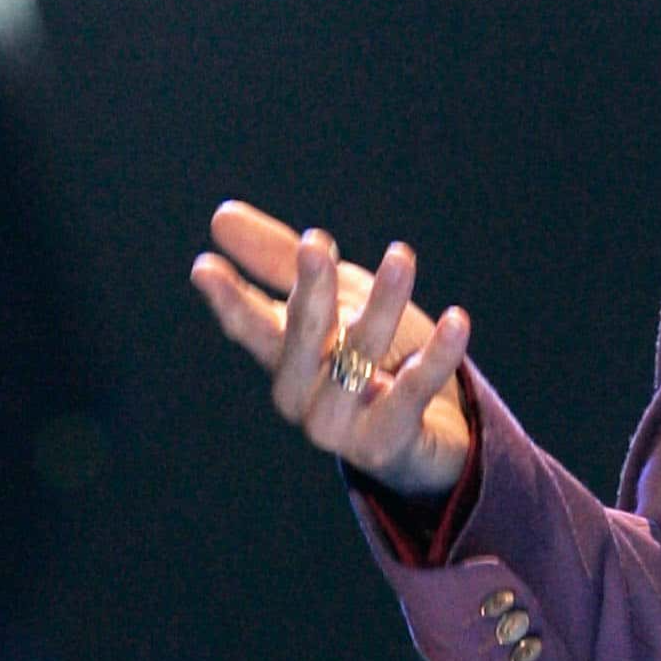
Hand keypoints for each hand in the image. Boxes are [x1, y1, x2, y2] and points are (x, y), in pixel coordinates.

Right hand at [189, 200, 475, 497]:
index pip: (251, 327)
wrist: (436, 433)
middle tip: (314, 242)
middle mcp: (302, 396)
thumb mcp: (338, 299)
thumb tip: (220, 216)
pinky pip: (412, 393)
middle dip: (309, 290)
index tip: (204, 267)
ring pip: (358, 357)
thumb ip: (284, 262)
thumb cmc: (379, 359)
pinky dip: (436, 356)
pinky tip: (456, 319)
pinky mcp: (386, 444)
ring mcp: (340, 427)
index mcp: (287, 359)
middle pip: (303, 338)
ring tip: (401, 255)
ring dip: (382, 305)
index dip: (229, 300)